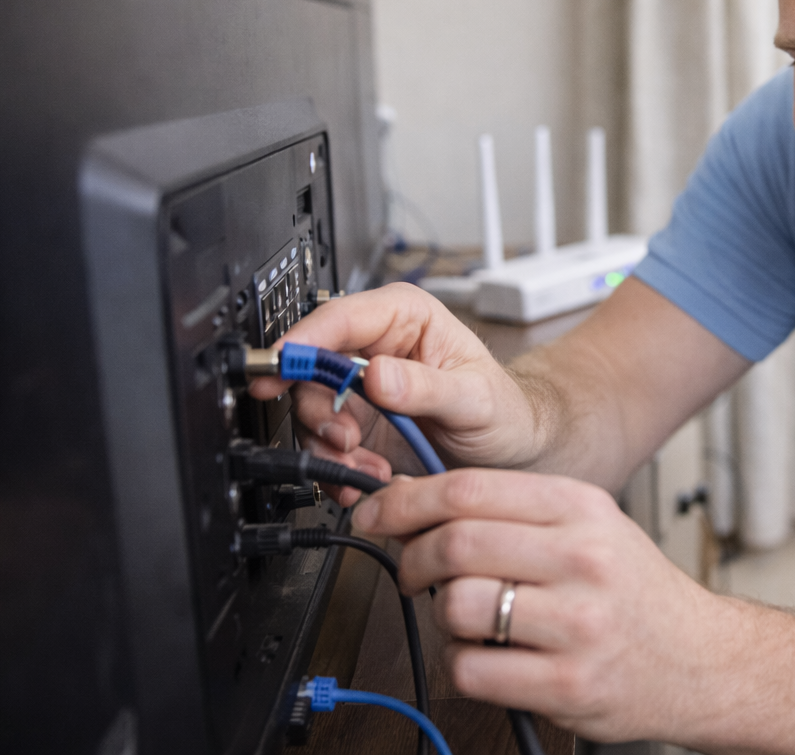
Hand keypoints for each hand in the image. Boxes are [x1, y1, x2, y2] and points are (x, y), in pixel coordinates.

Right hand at [245, 283, 543, 500]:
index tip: (284, 364)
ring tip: (365, 466)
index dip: (305, 340)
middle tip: (342, 437)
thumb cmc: (504, 409)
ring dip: (329, 445)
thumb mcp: (475, 398)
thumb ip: (427, 387)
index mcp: (404, 317)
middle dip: (318, 407)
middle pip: (313, 364)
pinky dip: (337, 466)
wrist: (510, 450)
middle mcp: (375, 347)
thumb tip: (378, 375)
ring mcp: (361, 387)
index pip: (340, 317)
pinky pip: (323, 443)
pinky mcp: (356, 424)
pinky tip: (366, 477)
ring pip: (310, 408)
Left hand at [352, 468, 734, 741]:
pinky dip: (463, 664)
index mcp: (582, 508)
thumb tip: (415, 499)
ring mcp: (577, 625)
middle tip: (410, 570)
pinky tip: (490, 656)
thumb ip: (513, 512)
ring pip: (457, 607)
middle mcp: (583, 560)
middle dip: (411, 558)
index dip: (404, 501)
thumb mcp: (590, 527)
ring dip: (441, 616)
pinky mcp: (568, 685)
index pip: (468, 490)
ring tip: (467, 619)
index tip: (376, 513)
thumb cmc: (635, 594)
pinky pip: (472, 669)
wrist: (702, 660)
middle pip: (455, 544)